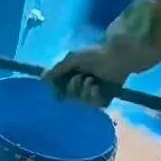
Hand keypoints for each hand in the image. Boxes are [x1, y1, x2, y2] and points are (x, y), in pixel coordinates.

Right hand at [44, 0, 160, 107]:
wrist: (117, 58)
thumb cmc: (94, 55)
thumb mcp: (73, 59)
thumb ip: (58, 69)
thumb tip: (43, 77)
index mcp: (72, 74)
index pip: (59, 87)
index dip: (56, 90)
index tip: (55, 92)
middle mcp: (81, 85)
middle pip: (69, 96)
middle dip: (72, 88)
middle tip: (80, 78)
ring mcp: (92, 93)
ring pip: (81, 102)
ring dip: (84, 92)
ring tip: (91, 81)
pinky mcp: (104, 99)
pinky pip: (94, 106)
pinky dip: (94, 97)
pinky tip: (97, 88)